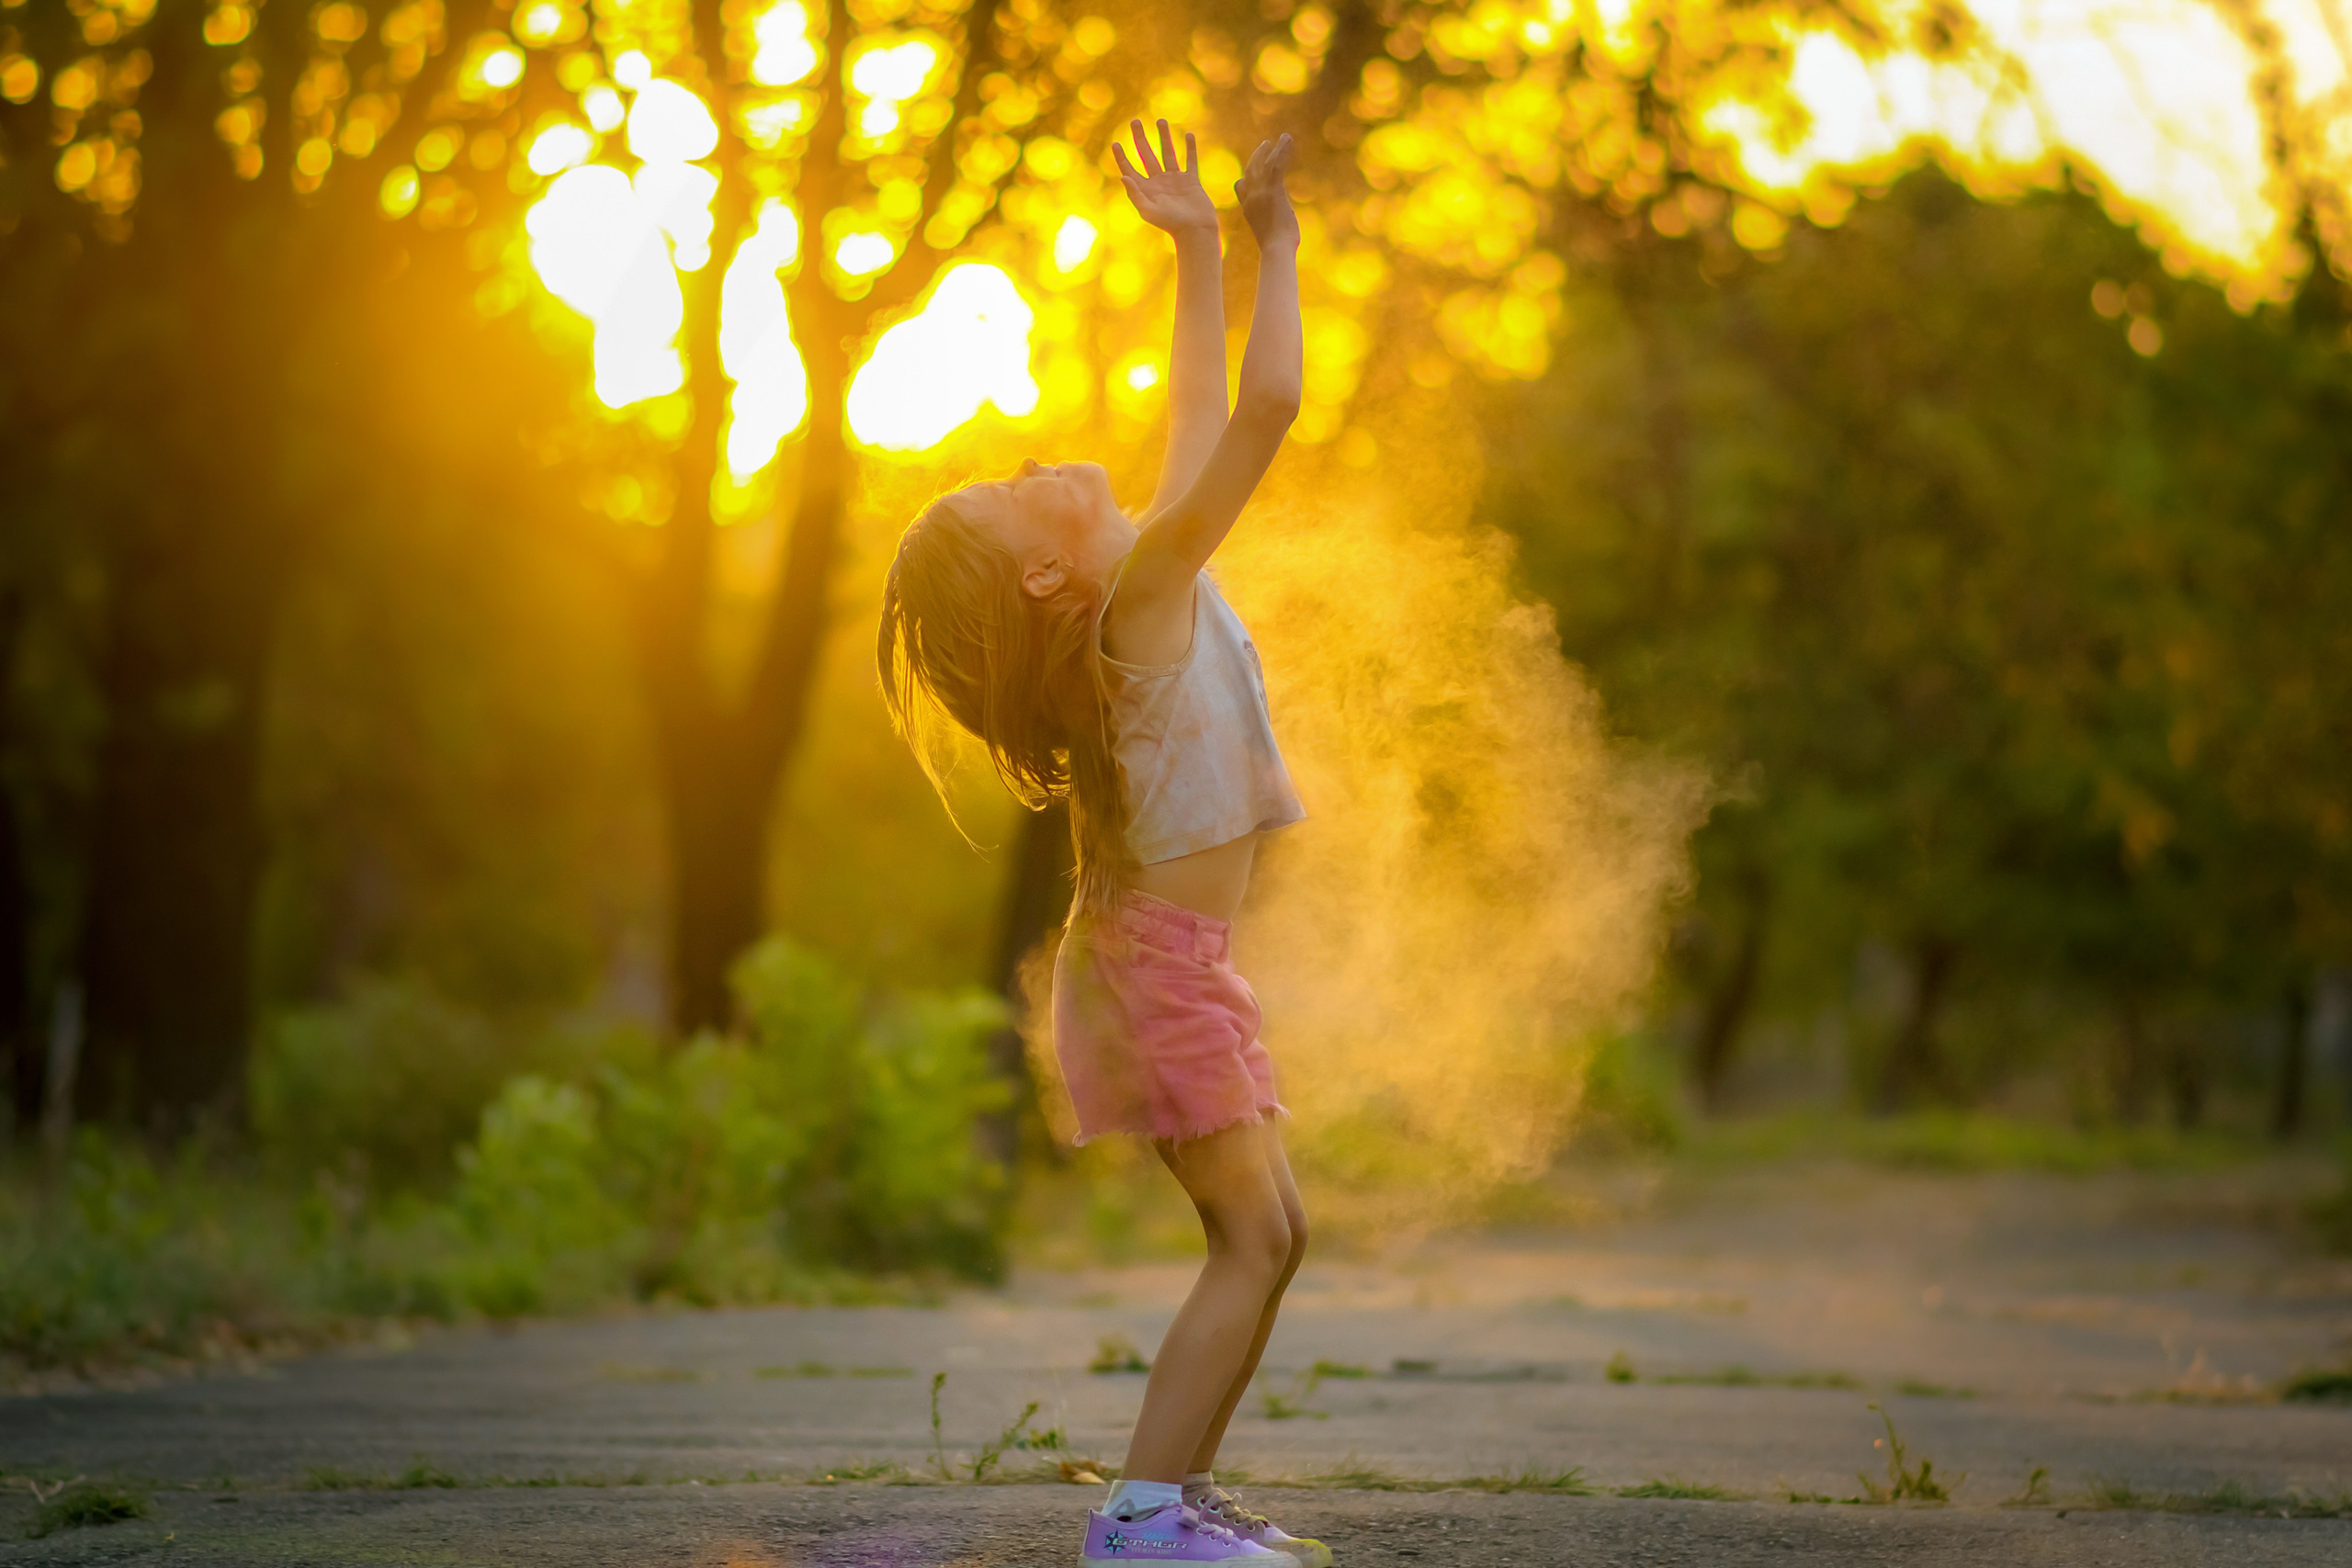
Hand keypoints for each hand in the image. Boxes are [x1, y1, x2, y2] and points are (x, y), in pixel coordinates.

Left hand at [1113, 119, 1216, 236]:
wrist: (1195, 231)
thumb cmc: (1170, 225)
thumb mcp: (1148, 211)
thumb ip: (1135, 194)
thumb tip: (1123, 177)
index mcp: (1146, 189)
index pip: (1130, 169)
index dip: (1122, 157)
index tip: (1116, 143)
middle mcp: (1159, 182)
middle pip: (1147, 155)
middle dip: (1140, 138)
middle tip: (1135, 121)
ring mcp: (1175, 180)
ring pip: (1168, 153)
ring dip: (1164, 136)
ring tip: (1160, 120)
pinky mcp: (1191, 181)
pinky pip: (1190, 161)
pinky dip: (1190, 148)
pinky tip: (1188, 135)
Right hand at [1235, 134, 1296, 247]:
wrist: (1276, 249)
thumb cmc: (1277, 247)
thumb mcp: (1271, 229)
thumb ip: (1274, 216)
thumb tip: (1284, 215)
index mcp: (1248, 208)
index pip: (1241, 187)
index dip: (1246, 177)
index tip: (1252, 168)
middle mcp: (1251, 198)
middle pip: (1250, 171)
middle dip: (1257, 157)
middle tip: (1265, 145)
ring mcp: (1260, 193)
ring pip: (1264, 164)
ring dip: (1273, 150)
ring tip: (1281, 138)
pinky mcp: (1272, 190)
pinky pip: (1276, 165)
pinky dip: (1283, 150)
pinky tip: (1288, 140)